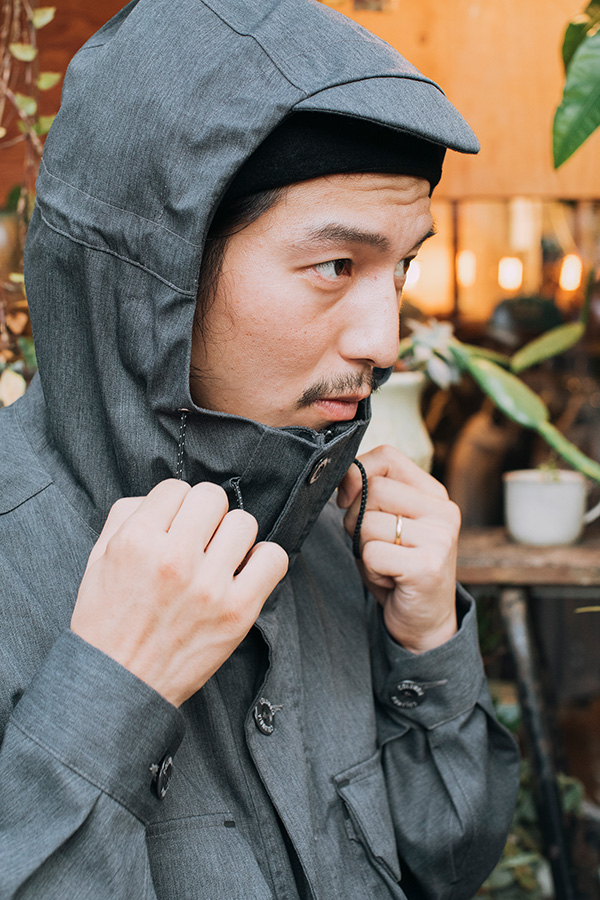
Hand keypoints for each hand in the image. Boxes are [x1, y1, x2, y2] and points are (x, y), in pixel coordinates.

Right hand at [71, 479, 287, 706]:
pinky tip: (243, 573)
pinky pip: (273, 558)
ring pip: (244, 522)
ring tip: (218, 559)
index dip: (175, 505)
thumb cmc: (107, 622)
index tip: (173, 526)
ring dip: (232, 537)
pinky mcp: (237, 612)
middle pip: (213, 497)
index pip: (176, 487)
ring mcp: (209, 586)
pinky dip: (263, 560)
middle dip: (205, 515)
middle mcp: (174, 559)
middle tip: (197, 540)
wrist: (118, 686)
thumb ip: (127, 516)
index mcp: (136, 542)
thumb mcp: (98, 560)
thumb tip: (165, 496)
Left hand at [337, 445, 459, 652]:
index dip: (357, 474)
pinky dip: (370, 570)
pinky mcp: (427, 566)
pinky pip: (372, 554)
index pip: (387, 457)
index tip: (348, 499)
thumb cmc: (398, 567)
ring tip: (386, 564)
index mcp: (434, 494)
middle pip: (374, 489)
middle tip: (373, 544)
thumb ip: (369, 494)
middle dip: (355, 518)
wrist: (425, 623)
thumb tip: (344, 477)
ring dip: (363, 549)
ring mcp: (440, 538)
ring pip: (368, 523)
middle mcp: (443, 511)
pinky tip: (390, 580)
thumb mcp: (385, 523)